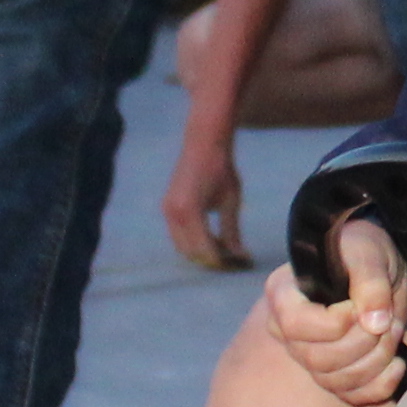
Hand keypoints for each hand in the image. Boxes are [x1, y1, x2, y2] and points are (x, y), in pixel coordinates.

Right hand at [163, 129, 247, 270]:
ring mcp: (167, 210)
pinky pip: (177, 234)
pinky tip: (210, 235)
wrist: (203, 143)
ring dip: (200, 250)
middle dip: (209, 258)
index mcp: (190, 212)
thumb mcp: (231, 201)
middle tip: (230, 258)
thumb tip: (240, 255)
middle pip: (190, 251)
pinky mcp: (167, 207)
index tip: (237, 263)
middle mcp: (174, 214)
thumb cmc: (221, 169)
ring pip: (182, 245)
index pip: (204, 249)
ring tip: (221, 246)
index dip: (220, 260)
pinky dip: (192, 240)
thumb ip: (232, 230)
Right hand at [262, 212, 406, 406]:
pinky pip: (353, 397)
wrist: (380, 269)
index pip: (295, 326)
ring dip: (376, 361)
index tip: (357, 308)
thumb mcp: (369, 253)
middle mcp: (289, 329)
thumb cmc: (363, 253)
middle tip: (387, 320)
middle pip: (316, 360)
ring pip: (335, 382)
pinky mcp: (335, 374)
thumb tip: (374, 321)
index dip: (331, 325)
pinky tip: (396, 364)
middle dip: (363, 343)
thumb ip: (370, 281)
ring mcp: (310, 355)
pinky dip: (380, 387)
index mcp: (284, 294)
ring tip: (394, 331)